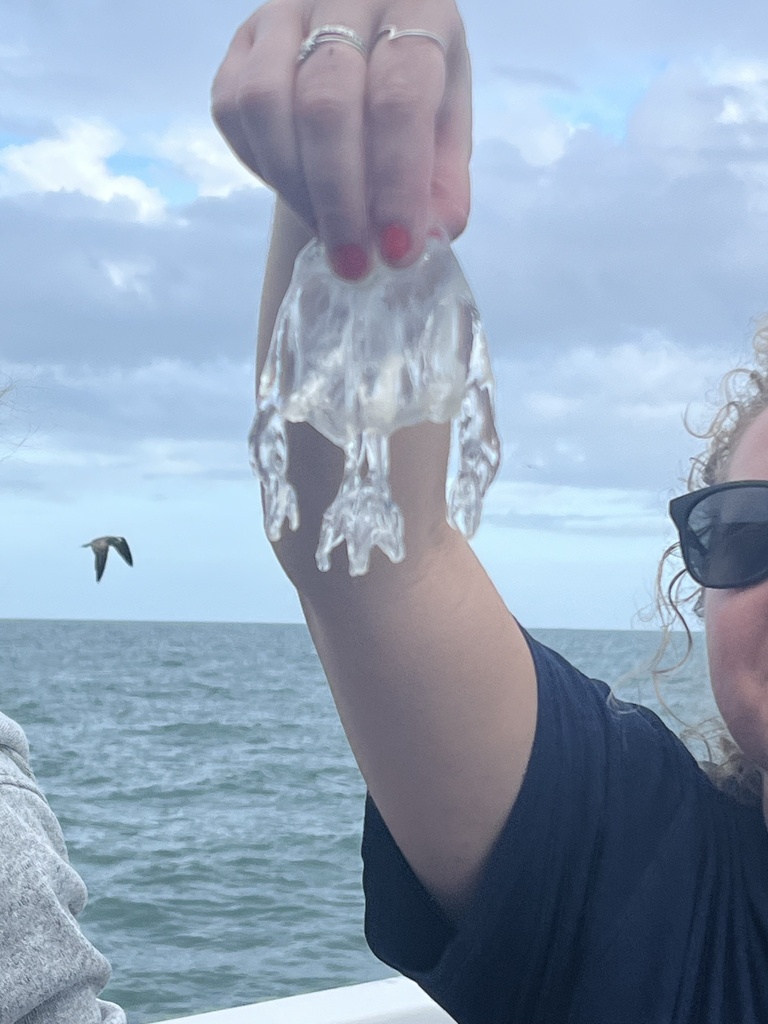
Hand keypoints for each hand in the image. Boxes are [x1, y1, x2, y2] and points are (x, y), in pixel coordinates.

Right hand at [211, 0, 470, 278]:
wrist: (362, 62)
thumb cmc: (412, 99)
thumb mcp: (445, 135)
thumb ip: (441, 187)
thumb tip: (429, 240)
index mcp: (418, 7)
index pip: (401, 94)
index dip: (397, 181)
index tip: (396, 251)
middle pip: (327, 102)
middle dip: (339, 199)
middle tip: (352, 264)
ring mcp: (284, 12)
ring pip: (267, 104)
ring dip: (295, 189)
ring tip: (325, 234)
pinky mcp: (241, 41)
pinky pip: (232, 110)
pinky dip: (262, 167)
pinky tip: (297, 190)